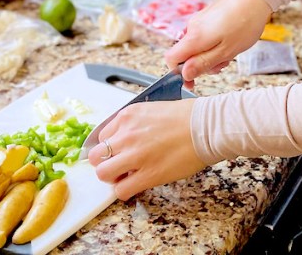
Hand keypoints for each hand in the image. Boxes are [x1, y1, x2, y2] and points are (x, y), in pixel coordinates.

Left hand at [87, 98, 204, 199]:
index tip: (117, 152)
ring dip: (112, 178)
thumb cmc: (186, 117)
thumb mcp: (152, 110)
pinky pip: (121, 190)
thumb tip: (126, 138)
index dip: (109, 147)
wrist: (205, 126)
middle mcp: (126, 135)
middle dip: (105, 162)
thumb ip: (134, 124)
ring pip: (103, 174)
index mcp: (128, 116)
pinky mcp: (147, 174)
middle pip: (96, 156)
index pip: (102, 136)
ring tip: (125, 177)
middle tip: (118, 166)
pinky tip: (135, 185)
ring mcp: (135, 155)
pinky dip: (124, 191)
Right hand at [165, 0, 270, 85]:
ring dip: (211, 54)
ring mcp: (200, 20)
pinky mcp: (209, 16)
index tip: (193, 81)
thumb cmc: (245, 22)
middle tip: (223, 64)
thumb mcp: (226, 51)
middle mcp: (193, 27)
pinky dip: (215, 44)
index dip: (179, 73)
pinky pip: (204, 36)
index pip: (171, 58)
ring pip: (197, 46)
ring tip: (231, 51)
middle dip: (201, 64)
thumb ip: (203, 63)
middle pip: (186, 54)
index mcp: (194, 36)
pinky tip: (231, 41)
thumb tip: (184, 74)